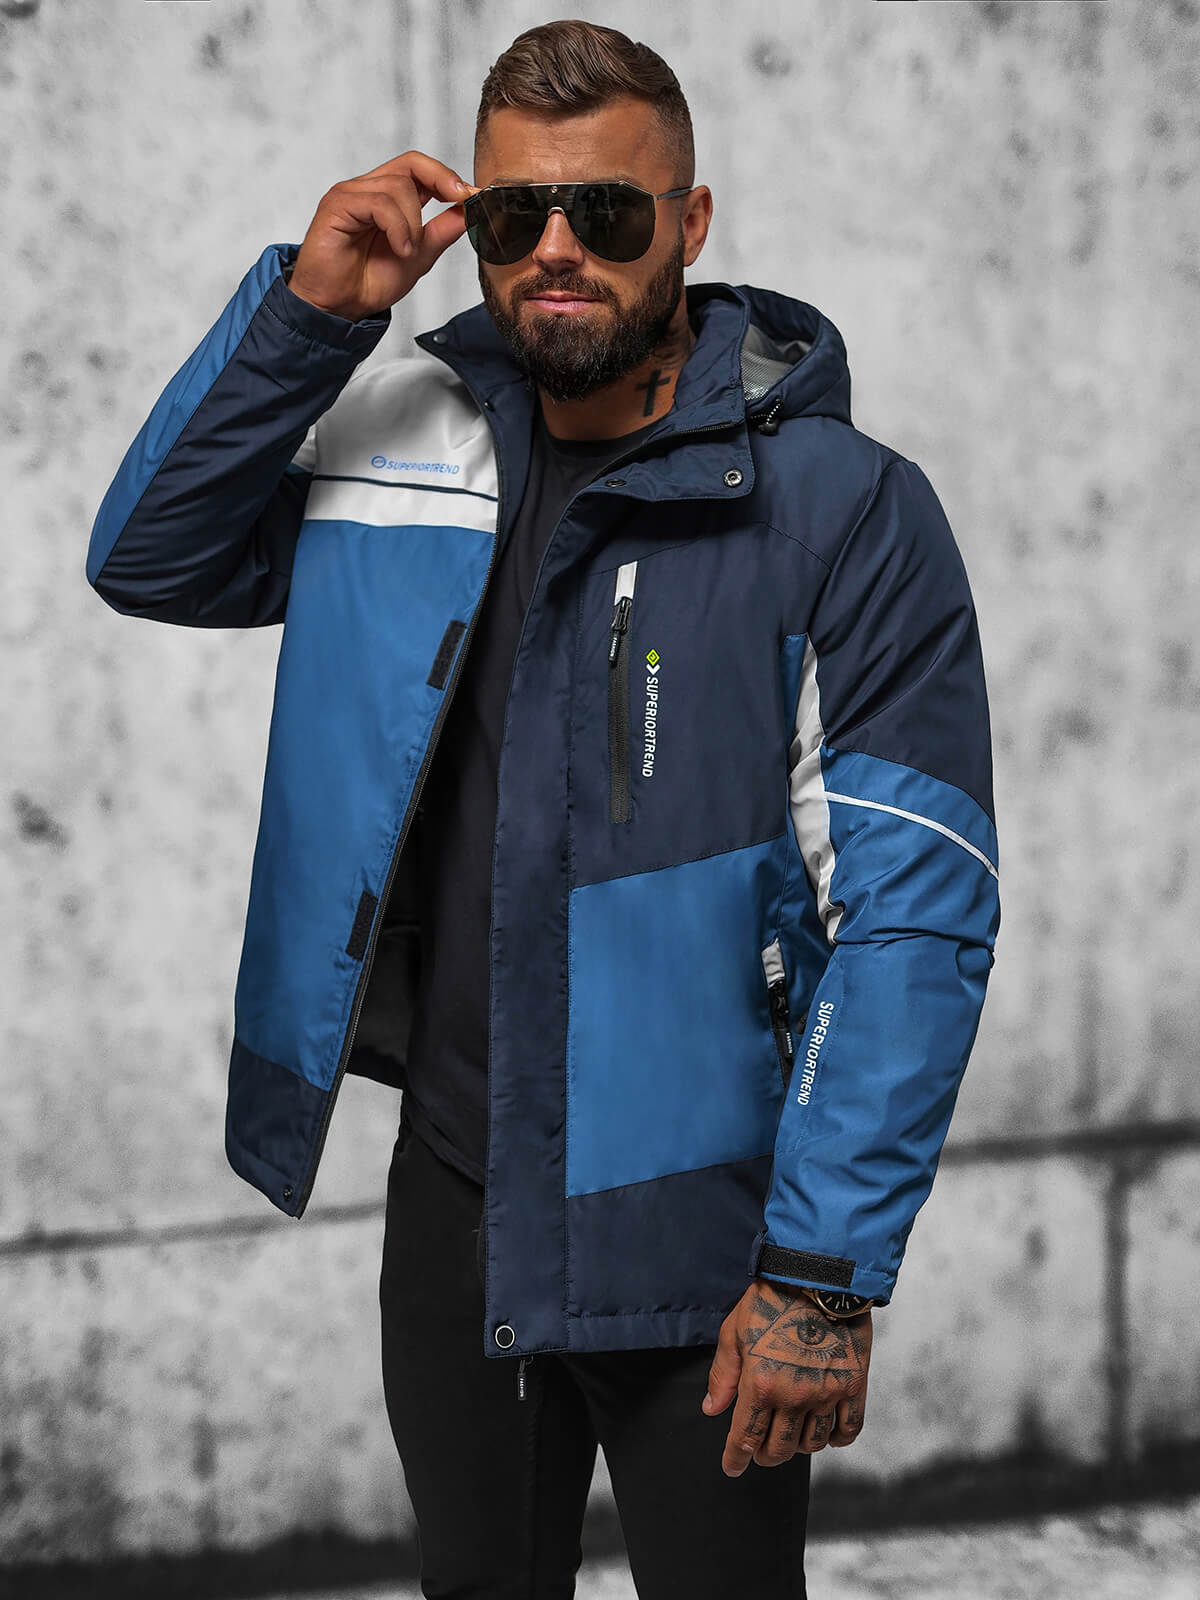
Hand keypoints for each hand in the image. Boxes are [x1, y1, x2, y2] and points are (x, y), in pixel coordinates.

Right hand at [287, 150, 480, 321]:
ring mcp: (351, 194)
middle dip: (441, 180)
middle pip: (411, 164)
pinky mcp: (337, 204)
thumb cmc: (368, 282)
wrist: (339, 307)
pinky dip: (397, 227)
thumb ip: (441, 232)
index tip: (470, 196)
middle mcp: (368, 189)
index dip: (446, 176)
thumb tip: (469, 211)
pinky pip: (378, 202)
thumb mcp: (419, 256)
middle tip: (459, 201)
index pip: (418, 168)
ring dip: (413, 223)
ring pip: (398, 186)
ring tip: (407, 252)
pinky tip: (399, 249)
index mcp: (387, 198)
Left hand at [702, 1279, 871, 1474]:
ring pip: (811, 1443)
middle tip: (759, 1450)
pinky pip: (848, 1430)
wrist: (820, 1276)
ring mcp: (826, 1394)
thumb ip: (723, 1375)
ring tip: (790, 1436)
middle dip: (764, 1454)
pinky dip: (836, 1440)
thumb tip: (712, 1409)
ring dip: (797, 1447)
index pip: (745, 1437)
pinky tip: (827, 1435)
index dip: (736, 1459)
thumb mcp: (734, 1331)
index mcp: (761, 1384)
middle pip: (779, 1448)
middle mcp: (794, 1397)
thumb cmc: (773, 1298)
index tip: (732, 1468)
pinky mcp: (853, 1386)